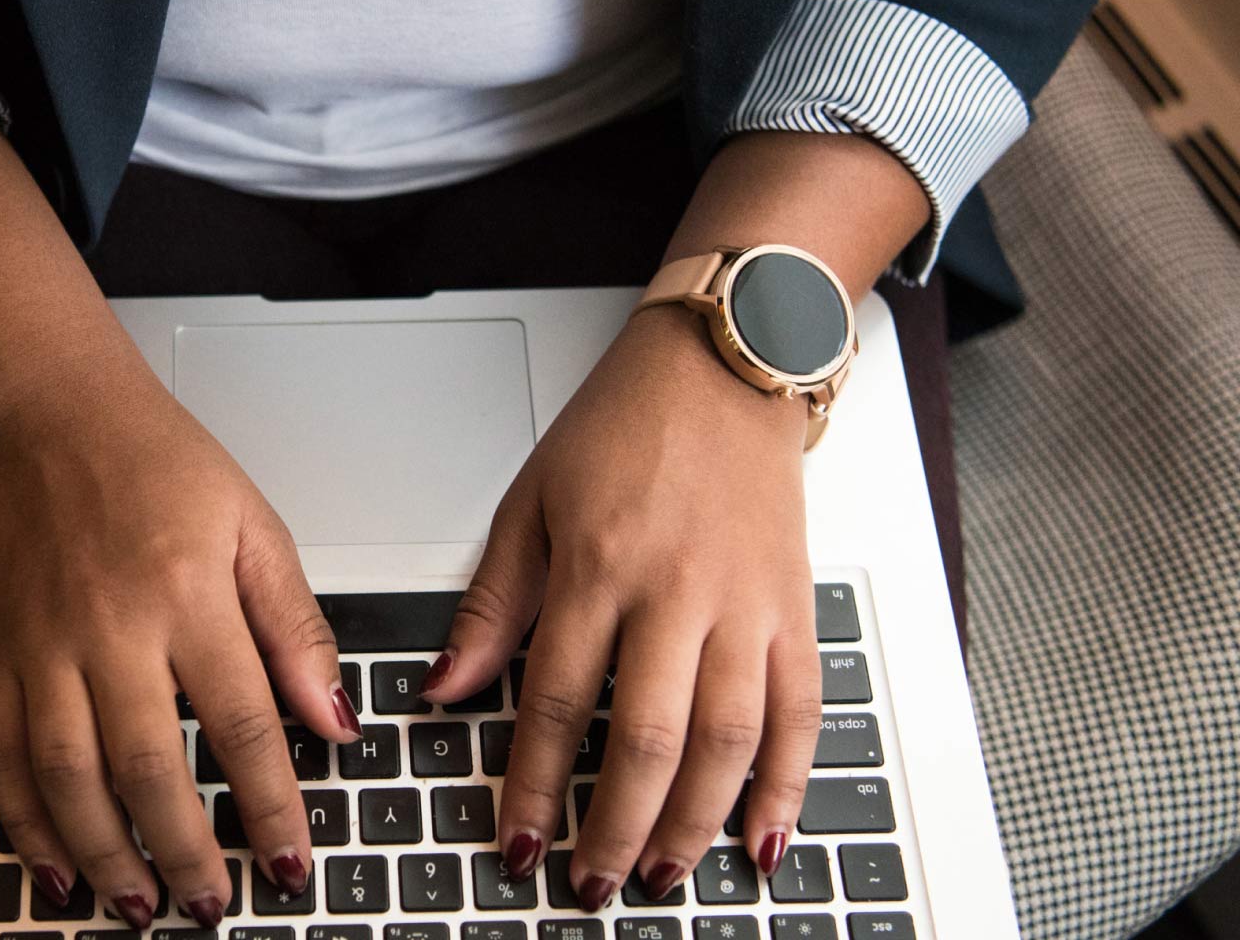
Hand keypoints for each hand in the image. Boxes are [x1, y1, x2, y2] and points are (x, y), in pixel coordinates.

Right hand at [0, 366, 360, 929]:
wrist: (51, 412)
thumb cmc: (157, 461)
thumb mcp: (256, 527)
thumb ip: (296, 629)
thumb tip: (335, 719)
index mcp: (188, 594)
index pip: (240, 725)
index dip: (271, 806)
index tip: (292, 861)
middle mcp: (111, 627)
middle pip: (149, 767)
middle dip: (185, 852)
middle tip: (211, 907)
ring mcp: (44, 644)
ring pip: (69, 775)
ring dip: (104, 853)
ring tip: (138, 904)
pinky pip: (1, 751)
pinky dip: (23, 817)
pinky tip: (51, 862)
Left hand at [421, 304, 823, 909]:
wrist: (725, 366)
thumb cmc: (623, 428)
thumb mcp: (531, 503)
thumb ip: (493, 605)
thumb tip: (448, 689)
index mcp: (599, 565)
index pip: (557, 701)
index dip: (536, 783)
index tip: (519, 838)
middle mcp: (677, 592)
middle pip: (646, 739)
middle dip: (614, 828)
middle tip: (589, 883)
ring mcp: (746, 605)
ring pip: (726, 740)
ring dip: (693, 823)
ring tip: (661, 875)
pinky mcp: (796, 609)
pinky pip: (801, 713)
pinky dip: (788, 784)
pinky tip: (764, 839)